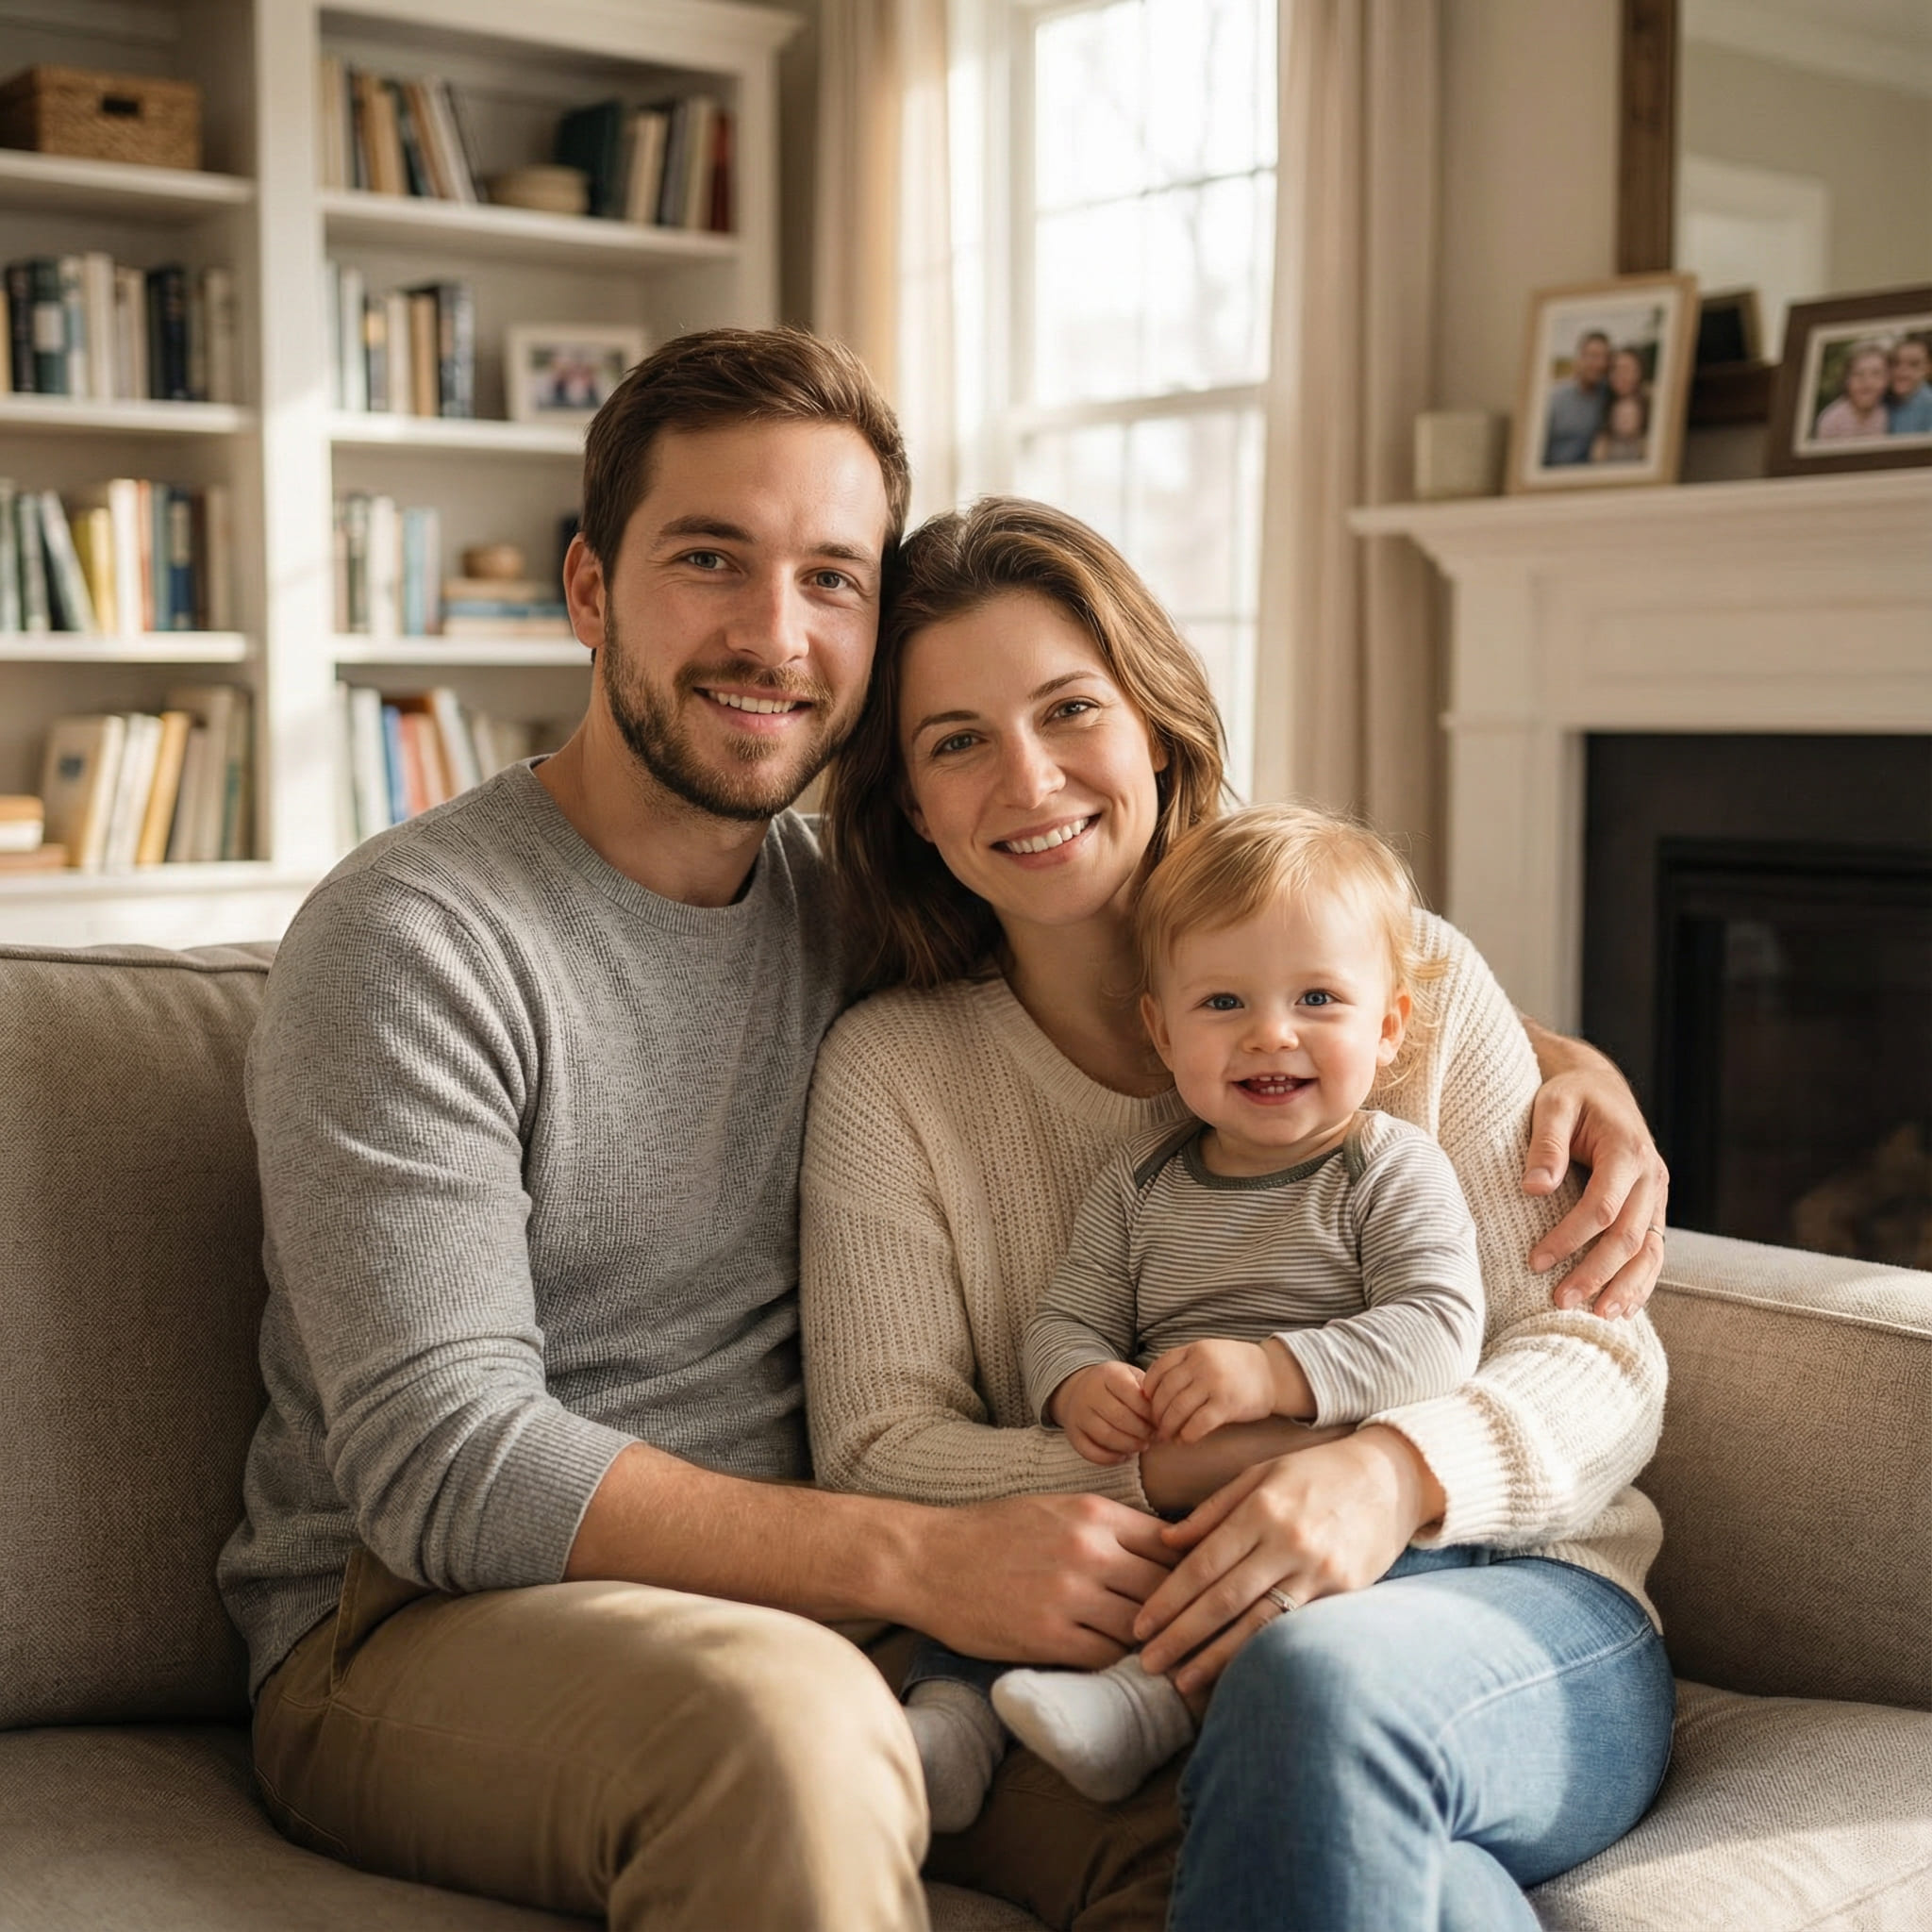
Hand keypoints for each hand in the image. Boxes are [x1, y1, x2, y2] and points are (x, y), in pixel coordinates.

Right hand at [906, 1491, 1177, 1669]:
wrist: (927, 1559)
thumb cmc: (991, 1532)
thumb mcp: (1053, 1508)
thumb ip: (1106, 1525)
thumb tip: (1163, 1547)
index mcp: (1093, 1513)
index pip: (1170, 1543)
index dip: (1187, 1569)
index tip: (1195, 1588)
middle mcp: (1089, 1550)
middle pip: (1165, 1587)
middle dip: (1179, 1610)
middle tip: (1191, 1630)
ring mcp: (1070, 1595)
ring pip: (1140, 1627)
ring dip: (1152, 1643)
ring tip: (1164, 1656)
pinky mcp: (1048, 1637)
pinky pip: (1107, 1658)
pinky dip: (1119, 1665)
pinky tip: (1122, 1668)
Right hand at [1051, 1360, 1154, 1464]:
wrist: (1082, 1389)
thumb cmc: (1117, 1386)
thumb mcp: (1132, 1377)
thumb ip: (1148, 1390)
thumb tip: (1162, 1413)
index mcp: (1108, 1374)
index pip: (1131, 1394)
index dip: (1149, 1411)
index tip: (1159, 1419)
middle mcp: (1089, 1392)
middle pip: (1119, 1417)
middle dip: (1142, 1431)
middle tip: (1153, 1435)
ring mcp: (1078, 1414)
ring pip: (1106, 1436)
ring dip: (1129, 1445)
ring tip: (1142, 1445)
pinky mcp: (1072, 1434)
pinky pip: (1091, 1452)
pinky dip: (1111, 1458)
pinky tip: (1125, 1455)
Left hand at [1133, 1427, 1440, 1696]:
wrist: (1390, 1477)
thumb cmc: (1315, 1472)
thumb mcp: (1260, 1474)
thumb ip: (1212, 1510)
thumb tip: (1165, 1542)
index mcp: (1261, 1508)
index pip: (1203, 1564)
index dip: (1168, 1598)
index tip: (1140, 1625)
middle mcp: (1287, 1542)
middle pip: (1224, 1599)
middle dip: (1181, 1634)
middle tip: (1147, 1661)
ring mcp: (1318, 1571)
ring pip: (1258, 1623)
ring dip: (1216, 1657)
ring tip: (1182, 1681)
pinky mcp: (1344, 1592)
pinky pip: (1294, 1628)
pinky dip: (1261, 1652)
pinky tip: (1236, 1672)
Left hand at [1142, 1338, 1301, 1442]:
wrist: (1273, 1374)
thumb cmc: (1235, 1367)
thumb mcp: (1208, 1353)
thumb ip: (1184, 1365)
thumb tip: (1152, 1391)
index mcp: (1194, 1349)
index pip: (1158, 1369)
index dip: (1149, 1390)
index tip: (1147, 1404)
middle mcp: (1201, 1364)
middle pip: (1165, 1392)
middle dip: (1156, 1413)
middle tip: (1155, 1426)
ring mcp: (1214, 1383)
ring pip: (1177, 1409)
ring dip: (1168, 1427)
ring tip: (1167, 1436)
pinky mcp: (1226, 1404)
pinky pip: (1198, 1424)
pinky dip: (1187, 1435)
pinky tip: (1186, 1440)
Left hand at [1522, 1032, 1669, 1321]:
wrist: (1602, 1087)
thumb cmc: (1571, 1095)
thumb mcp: (1553, 1105)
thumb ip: (1546, 1145)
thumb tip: (1534, 1189)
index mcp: (1628, 1151)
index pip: (1602, 1207)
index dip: (1569, 1238)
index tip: (1534, 1261)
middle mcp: (1652, 1176)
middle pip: (1627, 1237)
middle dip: (1595, 1273)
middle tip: (1560, 1301)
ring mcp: (1658, 1195)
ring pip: (1649, 1252)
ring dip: (1624, 1287)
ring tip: (1597, 1316)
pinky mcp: (1654, 1209)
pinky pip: (1654, 1251)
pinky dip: (1641, 1281)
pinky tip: (1621, 1308)